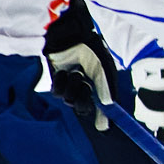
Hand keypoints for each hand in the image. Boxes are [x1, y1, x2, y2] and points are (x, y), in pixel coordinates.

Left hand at [42, 0, 117, 128]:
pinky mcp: (57, 80)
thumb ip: (106, 99)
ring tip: (75, 73)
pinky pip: (57, 93)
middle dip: (83, 102)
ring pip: (69, 101)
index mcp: (103, 86)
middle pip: (84, 109)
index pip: (103, 109)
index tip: (102, 129)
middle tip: (85, 88)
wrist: (70, 34)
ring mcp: (72, 84)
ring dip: (72, 89)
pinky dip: (61, 83)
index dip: (102, 119)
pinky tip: (64, 71)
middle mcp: (88, 87)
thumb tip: (105, 128)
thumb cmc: (91, 50)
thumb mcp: (104, 74)